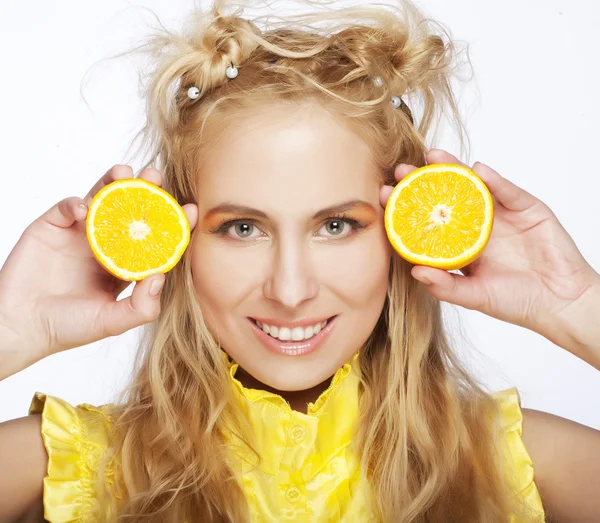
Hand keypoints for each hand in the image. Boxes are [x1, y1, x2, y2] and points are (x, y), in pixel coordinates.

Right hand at [0, 165, 197, 375]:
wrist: (21, 326)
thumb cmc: (68, 327)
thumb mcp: (111, 322)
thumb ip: (140, 307)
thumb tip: (161, 277)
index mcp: (125, 264)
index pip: (154, 238)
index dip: (172, 223)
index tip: (190, 209)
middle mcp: (106, 245)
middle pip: (130, 211)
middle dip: (145, 192)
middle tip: (156, 176)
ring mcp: (79, 234)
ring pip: (101, 200)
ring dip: (113, 183)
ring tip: (126, 172)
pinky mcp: (52, 227)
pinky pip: (67, 207)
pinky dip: (76, 204)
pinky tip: (84, 209)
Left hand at [379, 149, 598, 339]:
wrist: (561, 303)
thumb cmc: (517, 302)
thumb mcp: (476, 297)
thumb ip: (446, 286)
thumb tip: (414, 271)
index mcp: (459, 246)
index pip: (428, 223)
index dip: (407, 209)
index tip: (384, 196)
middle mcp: (476, 226)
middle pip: (446, 199)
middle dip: (423, 183)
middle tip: (401, 170)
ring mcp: (502, 215)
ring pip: (474, 187)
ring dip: (454, 170)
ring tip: (433, 155)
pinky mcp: (527, 208)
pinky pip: (509, 191)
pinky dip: (495, 181)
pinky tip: (477, 170)